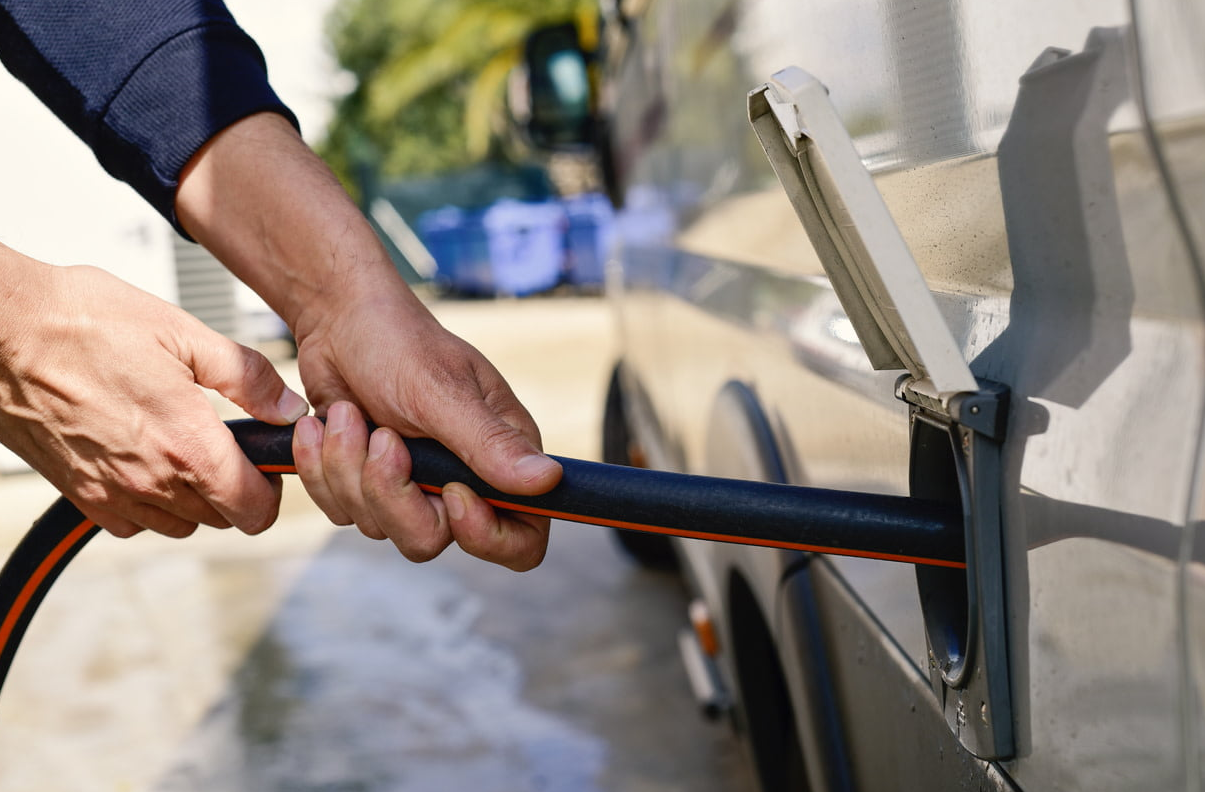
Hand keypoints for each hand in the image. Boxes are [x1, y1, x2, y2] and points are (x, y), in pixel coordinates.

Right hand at [0, 250, 308, 537]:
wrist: (2, 329)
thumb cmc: (87, 320)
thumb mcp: (184, 333)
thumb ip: (247, 376)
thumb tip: (288, 407)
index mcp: (188, 445)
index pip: (254, 510)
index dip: (271, 491)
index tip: (266, 463)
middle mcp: (151, 481)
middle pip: (221, 518)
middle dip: (236, 489)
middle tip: (227, 444)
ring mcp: (111, 493)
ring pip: (179, 524)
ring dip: (194, 498)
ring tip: (184, 446)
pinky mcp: (78, 494)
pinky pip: (132, 523)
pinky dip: (148, 503)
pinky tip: (145, 458)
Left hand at [289, 281, 561, 570]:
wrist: (338, 321)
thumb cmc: (399, 343)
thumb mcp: (443, 391)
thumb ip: (490, 444)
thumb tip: (548, 481)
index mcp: (502, 458)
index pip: (522, 539)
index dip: (486, 536)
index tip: (448, 493)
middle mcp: (462, 481)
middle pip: (432, 539)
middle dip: (390, 492)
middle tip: (381, 435)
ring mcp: (412, 487)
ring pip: (378, 527)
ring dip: (349, 468)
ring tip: (347, 414)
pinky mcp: (367, 486)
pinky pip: (341, 511)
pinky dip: (322, 469)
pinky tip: (324, 424)